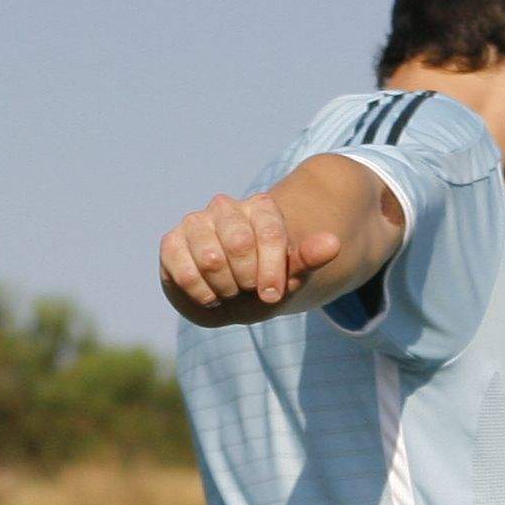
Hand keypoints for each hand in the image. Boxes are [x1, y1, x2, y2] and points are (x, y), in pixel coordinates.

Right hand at [160, 189, 340, 319]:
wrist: (228, 297)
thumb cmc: (263, 284)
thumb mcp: (290, 276)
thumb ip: (310, 258)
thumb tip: (334, 243)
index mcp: (261, 208)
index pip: (270, 234)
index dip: (272, 271)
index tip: (273, 295)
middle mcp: (225, 207)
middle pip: (239, 244)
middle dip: (246, 280)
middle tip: (246, 290)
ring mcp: (196, 222)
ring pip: (211, 259)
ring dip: (224, 288)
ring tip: (228, 292)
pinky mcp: (171, 242)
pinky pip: (184, 272)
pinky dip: (201, 293)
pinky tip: (209, 296)